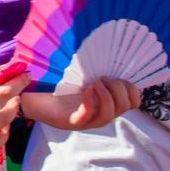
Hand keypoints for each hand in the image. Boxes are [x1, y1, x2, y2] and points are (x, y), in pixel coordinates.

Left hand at [22, 77, 139, 130]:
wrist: (36, 96)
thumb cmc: (61, 85)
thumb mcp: (86, 76)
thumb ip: (101, 70)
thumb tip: (113, 48)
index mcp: (108, 104)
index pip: (133, 103)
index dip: (133, 90)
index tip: (119, 76)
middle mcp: (101, 114)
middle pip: (124, 106)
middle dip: (118, 88)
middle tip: (102, 77)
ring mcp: (87, 121)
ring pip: (109, 115)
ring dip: (105, 95)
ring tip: (94, 83)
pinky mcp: (71, 122)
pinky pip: (87, 117)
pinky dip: (90, 103)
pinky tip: (85, 91)